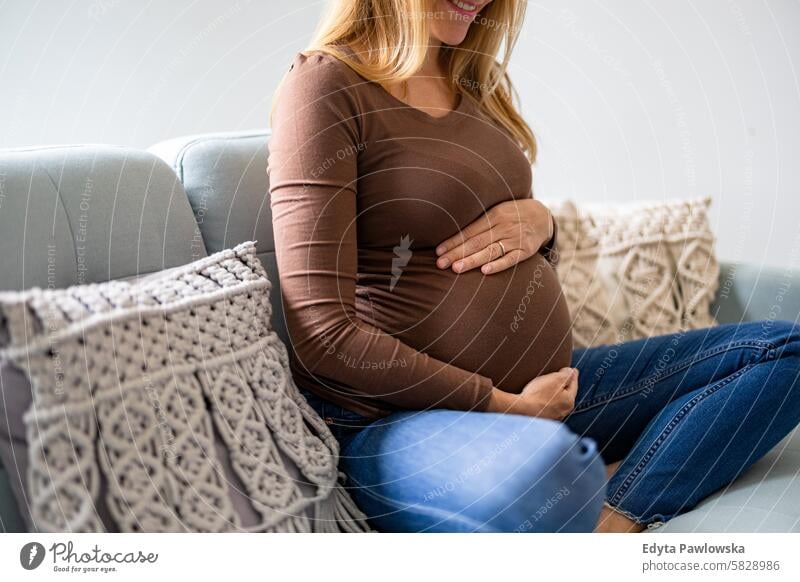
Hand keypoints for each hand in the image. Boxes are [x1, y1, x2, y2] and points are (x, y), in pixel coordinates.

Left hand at [435, 199, 553, 274]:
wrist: (542, 215)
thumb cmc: (511, 215)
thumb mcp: (496, 211)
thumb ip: (478, 222)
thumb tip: (451, 234)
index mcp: (493, 215)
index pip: (469, 231)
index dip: (453, 241)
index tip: (438, 251)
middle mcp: (503, 226)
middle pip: (476, 242)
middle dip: (457, 253)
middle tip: (441, 263)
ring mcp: (515, 238)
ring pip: (491, 251)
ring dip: (472, 260)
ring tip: (456, 269)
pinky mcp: (526, 250)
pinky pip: (511, 259)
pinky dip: (498, 265)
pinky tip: (485, 271)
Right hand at [486, 368, 577, 419]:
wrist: (521, 409)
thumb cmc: (538, 394)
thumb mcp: (555, 379)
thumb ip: (566, 374)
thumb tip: (572, 372)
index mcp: (569, 401)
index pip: (574, 384)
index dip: (571, 374)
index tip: (570, 369)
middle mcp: (564, 411)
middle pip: (566, 393)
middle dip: (564, 385)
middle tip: (560, 376)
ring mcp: (554, 417)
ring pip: (557, 401)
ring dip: (555, 394)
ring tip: (548, 387)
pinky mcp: (543, 419)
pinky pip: (548, 407)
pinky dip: (547, 401)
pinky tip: (540, 398)